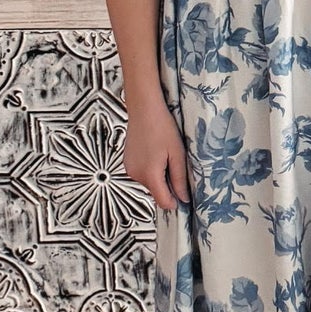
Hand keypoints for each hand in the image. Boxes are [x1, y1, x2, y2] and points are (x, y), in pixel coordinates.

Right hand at [123, 95, 191, 213]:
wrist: (143, 109)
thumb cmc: (163, 127)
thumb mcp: (177, 153)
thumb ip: (179, 179)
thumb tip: (183, 199)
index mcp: (150, 175)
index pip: (163, 202)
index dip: (175, 202)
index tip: (184, 193)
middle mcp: (136, 175)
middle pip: (156, 193)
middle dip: (167, 185)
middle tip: (174, 163)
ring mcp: (129, 169)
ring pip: (150, 184)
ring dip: (159, 176)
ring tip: (164, 154)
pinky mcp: (127, 163)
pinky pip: (142, 174)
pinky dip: (151, 170)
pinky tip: (154, 153)